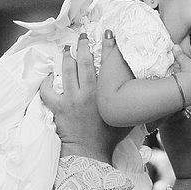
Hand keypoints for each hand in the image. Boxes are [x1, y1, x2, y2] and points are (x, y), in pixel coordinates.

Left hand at [39, 32, 130, 162]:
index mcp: (103, 93)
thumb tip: (145, 97)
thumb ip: (131, 105)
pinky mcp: (58, 108)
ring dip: (65, 57)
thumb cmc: (109, 138)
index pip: (105, 63)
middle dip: (83, 46)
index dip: (106, 47)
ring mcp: (70, 99)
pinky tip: (48, 76)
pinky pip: (47, 90)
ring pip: (65, 70)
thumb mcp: (126, 119)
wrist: (90, 154)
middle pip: (82, 62)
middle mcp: (86, 92)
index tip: (107, 35)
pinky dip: (46, 82)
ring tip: (66, 49)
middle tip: (83, 37)